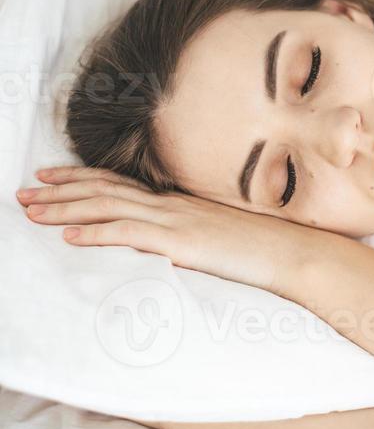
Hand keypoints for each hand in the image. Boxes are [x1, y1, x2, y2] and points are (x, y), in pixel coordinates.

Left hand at [16, 165, 299, 293]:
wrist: (291, 252)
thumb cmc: (260, 248)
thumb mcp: (217, 236)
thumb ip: (188, 235)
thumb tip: (163, 245)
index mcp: (177, 201)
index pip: (119, 184)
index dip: (80, 179)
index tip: (50, 177)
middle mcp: (170, 204)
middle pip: (105, 190)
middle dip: (60, 190)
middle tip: (24, 191)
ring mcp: (175, 220)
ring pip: (107, 207)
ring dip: (65, 208)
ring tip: (31, 211)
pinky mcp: (181, 241)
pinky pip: (129, 234)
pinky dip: (96, 232)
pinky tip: (69, 236)